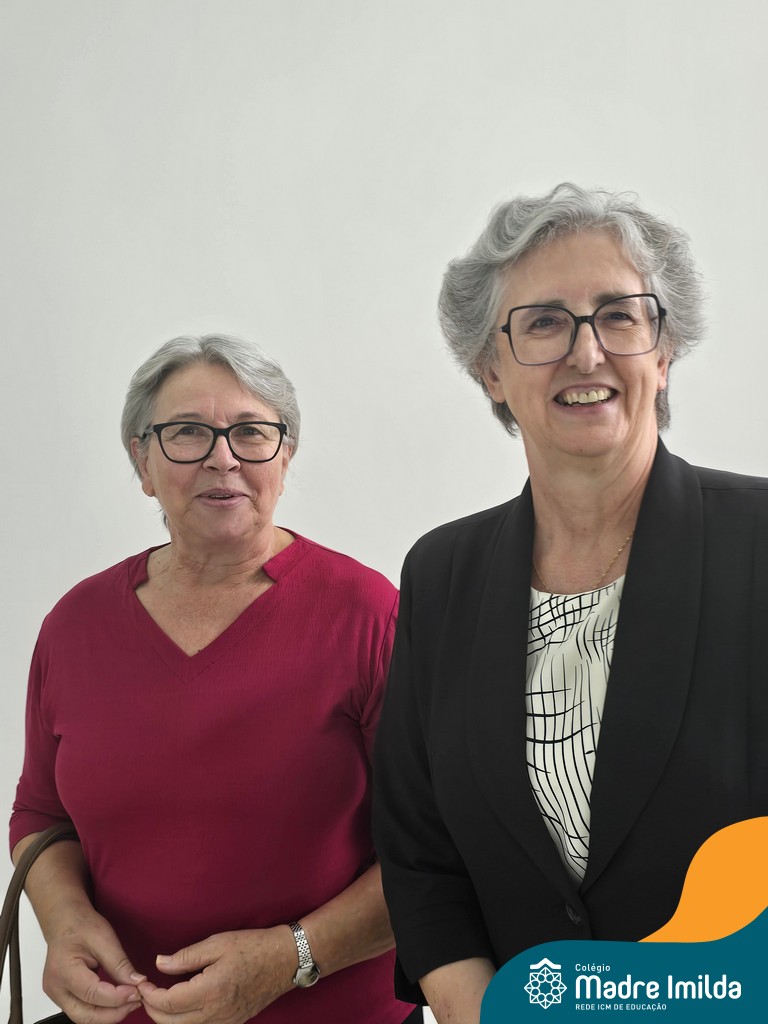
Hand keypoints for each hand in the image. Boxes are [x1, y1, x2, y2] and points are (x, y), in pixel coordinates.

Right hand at [42, 904, 145, 1023]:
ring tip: (130, 1002)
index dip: (116, 997)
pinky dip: (101, 1011)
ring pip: (83, 1018)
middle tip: (137, 1001)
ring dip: (108, 1015)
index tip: (137, 991)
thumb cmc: (81, 926)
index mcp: (63, 970)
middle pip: (85, 1015)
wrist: (65, 923)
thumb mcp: (104, 939)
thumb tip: (137, 983)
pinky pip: (82, 1011)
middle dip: (114, 1013)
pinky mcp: (63, 998)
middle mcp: (56, 989)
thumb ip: (120, 964)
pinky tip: (117, 1002)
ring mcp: (57, 996)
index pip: (92, 993)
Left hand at [138, 928, 295, 1023]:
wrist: (284, 960)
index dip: (149, 994)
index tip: (142, 982)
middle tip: (147, 990)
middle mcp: (215, 1013)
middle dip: (152, 1009)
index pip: (167, 1003)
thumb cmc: (253, 946)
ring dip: (166, 1017)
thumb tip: (160, 964)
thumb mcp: (218, 943)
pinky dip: (183, 1021)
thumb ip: (186, 956)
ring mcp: (224, 1022)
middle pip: (170, 1022)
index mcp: (210, 991)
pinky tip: (183, 1003)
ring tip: (161, 997)